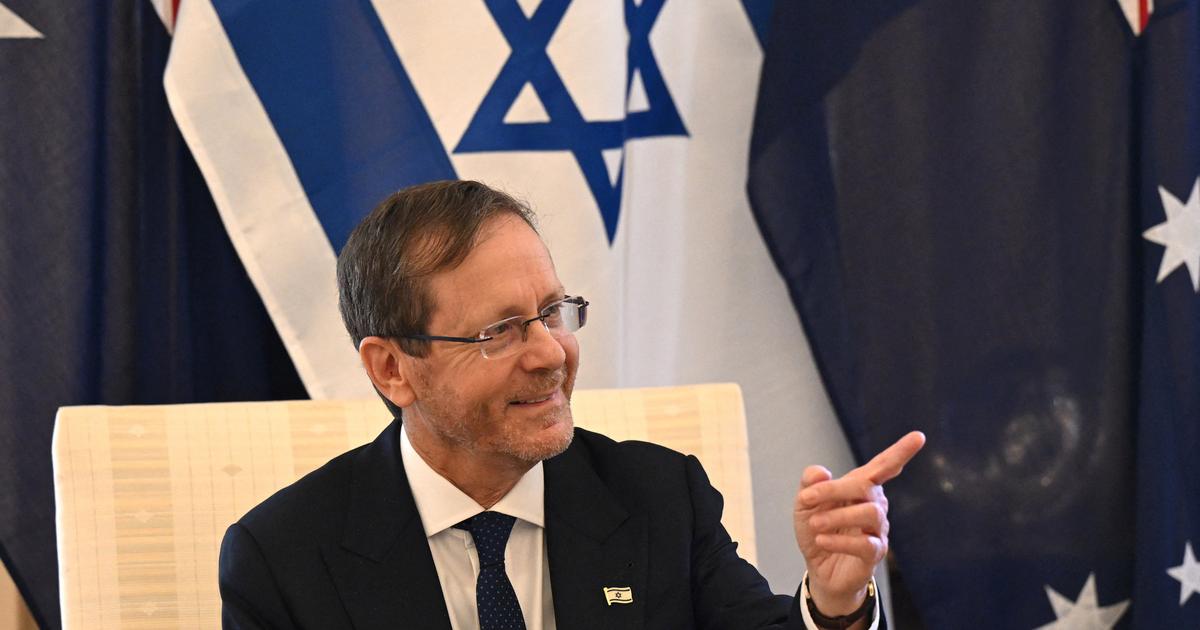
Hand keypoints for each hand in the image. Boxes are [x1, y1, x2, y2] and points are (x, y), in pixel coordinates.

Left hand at [794, 431, 925, 615]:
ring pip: (870, 513)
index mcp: (861, 488)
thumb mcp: (805, 504)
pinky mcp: (875, 554)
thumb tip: (820, 472)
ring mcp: (878, 530)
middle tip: (807, 498)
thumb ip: (810, 485)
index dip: (900, 452)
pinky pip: (865, 544)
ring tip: (816, 524)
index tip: (918, 436)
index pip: (883, 466)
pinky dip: (839, 540)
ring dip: (837, 516)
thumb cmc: (817, 529)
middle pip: (867, 487)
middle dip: (835, 490)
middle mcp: (875, 505)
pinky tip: (823, 540)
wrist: (818, 567)